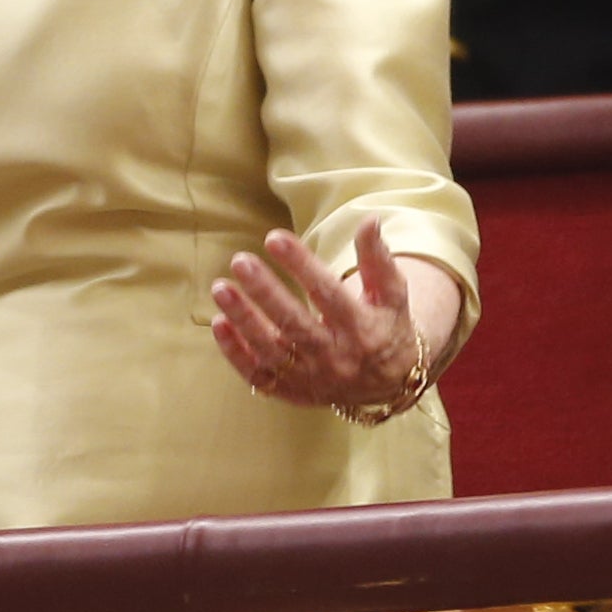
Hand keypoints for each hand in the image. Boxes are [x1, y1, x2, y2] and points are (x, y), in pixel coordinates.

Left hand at [209, 225, 435, 415]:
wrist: (389, 386)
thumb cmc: (387, 328)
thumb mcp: (392, 295)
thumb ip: (378, 259)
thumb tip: (369, 220)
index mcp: (361, 329)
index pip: (327, 293)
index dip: (301, 265)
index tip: (274, 238)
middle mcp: (336, 357)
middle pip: (294, 324)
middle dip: (265, 292)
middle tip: (240, 261)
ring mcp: (311, 378)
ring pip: (271, 351)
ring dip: (244, 319)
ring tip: (220, 288)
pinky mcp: (292, 391)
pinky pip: (259, 375)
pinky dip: (235, 353)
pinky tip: (219, 323)